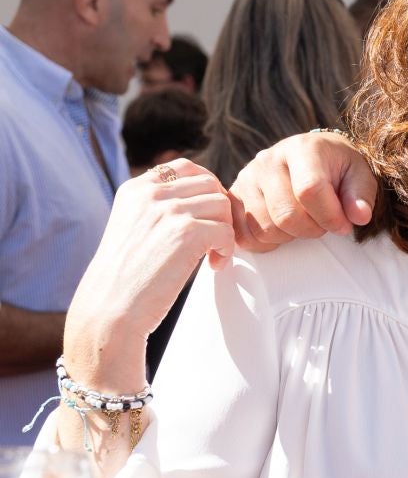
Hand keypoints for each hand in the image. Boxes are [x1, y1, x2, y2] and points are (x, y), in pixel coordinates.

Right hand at [63, 159, 234, 392]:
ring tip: (212, 255)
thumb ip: (159, 207)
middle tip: (215, 239)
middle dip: (220, 211)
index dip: (206, 188)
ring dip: (226, 231)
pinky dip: (227, 250)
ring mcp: (168, 211)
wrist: (110, 310)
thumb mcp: (134, 227)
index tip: (207, 216)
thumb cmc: (126, 277)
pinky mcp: (186, 233)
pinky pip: (226, 230)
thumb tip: (207, 195)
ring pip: (222, 205)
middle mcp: (150, 194)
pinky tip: (213, 266)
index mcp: (135, 189)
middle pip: (210, 184)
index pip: (185, 167)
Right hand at [228, 131, 376, 250]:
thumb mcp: (360, 176)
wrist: (311, 157)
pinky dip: (266, 241)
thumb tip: (359, 217)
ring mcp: (246, 178)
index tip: (344, 226)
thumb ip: (361, 196)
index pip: (309, 190)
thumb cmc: (338, 169)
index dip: (330, 217)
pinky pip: (243, 235)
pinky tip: (282, 227)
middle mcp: (267, 160)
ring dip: (290, 236)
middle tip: (323, 223)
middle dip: (312, 229)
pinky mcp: (232, 197)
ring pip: (265, 229)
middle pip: (286, 214)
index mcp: (302, 149)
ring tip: (303, 220)